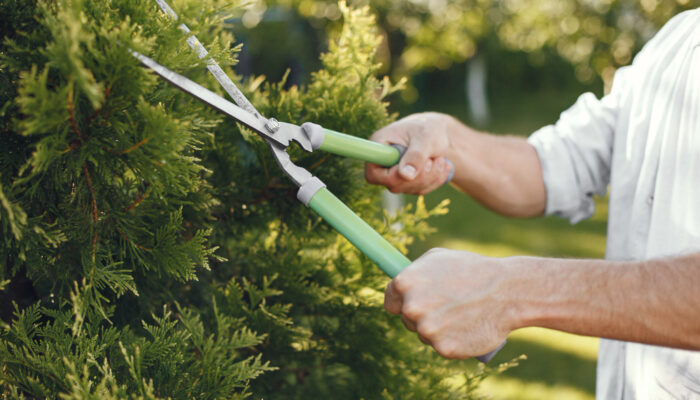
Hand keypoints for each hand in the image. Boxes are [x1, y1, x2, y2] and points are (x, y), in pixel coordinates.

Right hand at [365, 112, 454, 194]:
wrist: (438, 132)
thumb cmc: (429, 128)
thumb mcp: (425, 137)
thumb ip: (416, 155)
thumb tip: (406, 176)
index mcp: (379, 146)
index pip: (373, 173)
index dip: (391, 177)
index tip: (411, 169)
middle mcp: (382, 163)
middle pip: (394, 184)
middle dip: (420, 176)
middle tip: (434, 159)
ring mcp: (394, 174)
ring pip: (409, 189)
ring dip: (431, 177)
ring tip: (440, 159)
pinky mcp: (406, 182)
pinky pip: (420, 190)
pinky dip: (435, 180)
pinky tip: (442, 166)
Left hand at [385, 248, 519, 358]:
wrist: (506, 291)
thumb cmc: (472, 270)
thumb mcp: (438, 258)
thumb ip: (414, 272)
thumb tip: (399, 283)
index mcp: (404, 283)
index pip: (390, 302)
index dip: (402, 303)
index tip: (414, 304)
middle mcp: (412, 307)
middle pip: (407, 320)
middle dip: (422, 315)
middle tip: (446, 307)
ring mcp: (427, 330)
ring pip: (425, 335)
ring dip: (438, 329)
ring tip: (460, 314)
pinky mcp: (444, 348)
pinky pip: (442, 347)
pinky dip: (452, 342)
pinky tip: (466, 328)